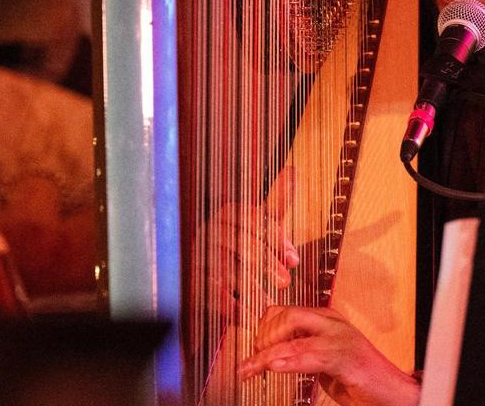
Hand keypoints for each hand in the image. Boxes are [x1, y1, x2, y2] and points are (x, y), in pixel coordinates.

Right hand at [209, 166, 299, 318]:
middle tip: (285, 283)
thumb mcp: (261, 224)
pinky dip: (227, 302)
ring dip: (249, 286)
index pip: (254, 220)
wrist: (208, 277)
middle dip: (266, 264)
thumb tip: (292, 170)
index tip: (294, 261)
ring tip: (267, 302)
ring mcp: (199, 251)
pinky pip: (208, 287)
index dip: (276, 241)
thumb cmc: (241, 247)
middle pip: (241, 243)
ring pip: (226, 266)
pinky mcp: (189, 275)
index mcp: (229, 212)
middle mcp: (211, 228)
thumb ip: (276, 202)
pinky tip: (243, 313)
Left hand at [239, 306, 419, 405]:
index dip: (263, 329)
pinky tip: (274, 366)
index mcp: (328, 320)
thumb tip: (272, 354)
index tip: (253, 351)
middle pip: (287, 315)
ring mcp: (341, 339)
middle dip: (264, 336)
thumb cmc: (361, 380)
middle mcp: (333, 324)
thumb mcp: (324, 361)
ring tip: (250, 369)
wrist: (393, 395)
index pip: (285, 311)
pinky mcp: (346, 358)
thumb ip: (304, 351)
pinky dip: (289, 360)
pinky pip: (311, 355)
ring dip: (266, 356)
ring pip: (294, 338)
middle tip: (254, 360)